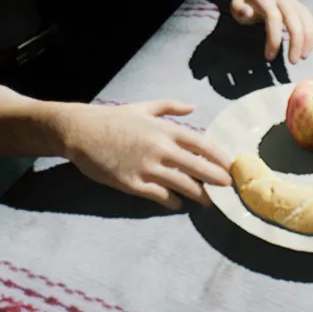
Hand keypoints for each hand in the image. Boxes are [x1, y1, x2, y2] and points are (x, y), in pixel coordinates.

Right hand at [57, 100, 232, 210]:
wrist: (82, 132)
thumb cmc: (114, 118)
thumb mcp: (144, 107)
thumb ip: (170, 106)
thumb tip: (193, 107)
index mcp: (165, 129)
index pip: (201, 144)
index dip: (219, 157)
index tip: (230, 166)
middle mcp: (160, 148)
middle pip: (198, 167)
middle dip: (216, 180)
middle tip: (228, 188)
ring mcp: (147, 167)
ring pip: (182, 185)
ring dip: (199, 195)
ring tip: (208, 201)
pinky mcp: (133, 184)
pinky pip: (160, 196)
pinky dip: (173, 202)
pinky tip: (179, 204)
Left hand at [230, 0, 312, 64]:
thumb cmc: (246, 2)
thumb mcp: (236, 4)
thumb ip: (239, 9)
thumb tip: (247, 13)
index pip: (274, 18)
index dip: (274, 39)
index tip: (269, 57)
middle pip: (295, 21)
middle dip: (296, 42)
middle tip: (293, 62)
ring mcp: (294, 2)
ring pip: (306, 20)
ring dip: (308, 40)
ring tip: (303, 57)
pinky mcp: (301, 6)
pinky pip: (310, 20)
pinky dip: (311, 35)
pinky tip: (307, 49)